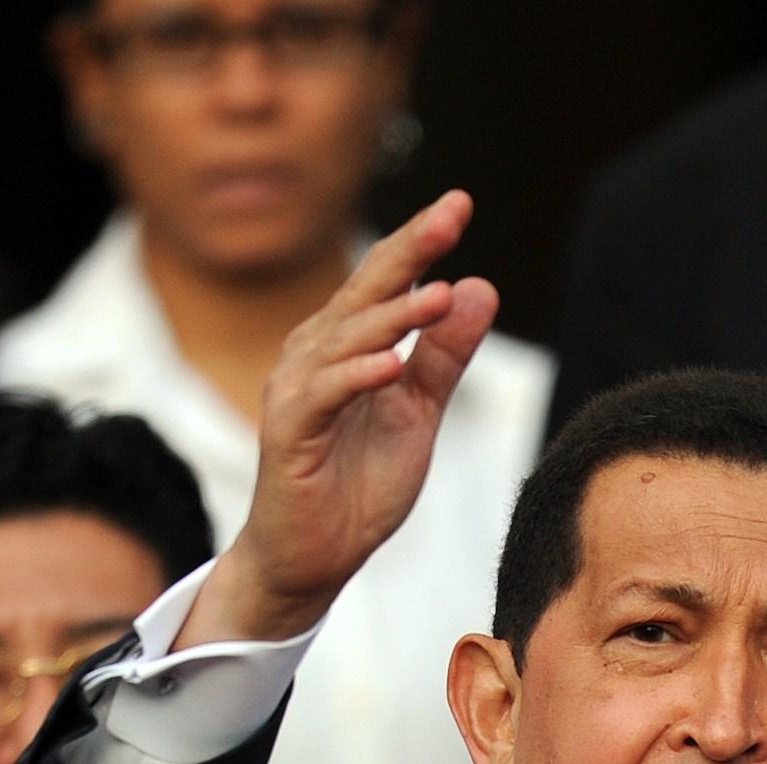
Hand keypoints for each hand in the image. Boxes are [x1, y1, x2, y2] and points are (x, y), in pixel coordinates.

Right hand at [182, 191, 498, 647]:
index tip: (460, 204)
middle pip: (364, 291)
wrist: (313, 556)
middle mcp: (315, 354)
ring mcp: (298, 391)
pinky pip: (323, 397)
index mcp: (346, 345)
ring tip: (438, 297)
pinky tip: (390, 366)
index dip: (421, 241)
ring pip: (344, 338)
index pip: (387, 281)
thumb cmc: (358, 483)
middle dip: (409, 251)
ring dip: (392, 317)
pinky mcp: (288, 433)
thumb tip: (478, 288)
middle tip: (451, 216)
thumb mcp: (419, 415)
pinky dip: (356, 377)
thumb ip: (445, 356)